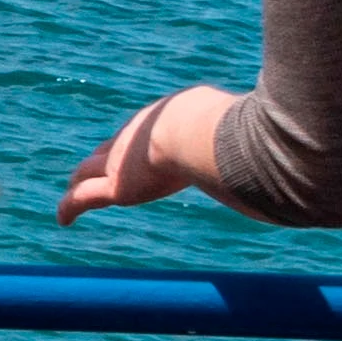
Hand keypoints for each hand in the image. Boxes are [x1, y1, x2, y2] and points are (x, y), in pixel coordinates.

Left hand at [55, 87, 237, 224]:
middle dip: (101, 159)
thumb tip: (279, 132)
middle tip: (96, 168)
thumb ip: (251, 130)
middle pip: (107, 150)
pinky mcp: (115, 187)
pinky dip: (70, 207)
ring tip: (72, 191)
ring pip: (89, 172)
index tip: (133, 151)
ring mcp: (121, 162)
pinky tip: (62, 219)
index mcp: (161, 121)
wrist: (199, 132)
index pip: (139, 134)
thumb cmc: (221, 125)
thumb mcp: (237, 122)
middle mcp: (134, 137)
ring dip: (80, 182)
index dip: (132, 144)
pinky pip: (82, 198)